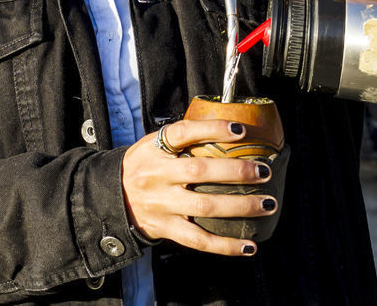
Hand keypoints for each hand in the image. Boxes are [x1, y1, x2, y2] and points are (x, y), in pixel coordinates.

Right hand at [122, 119, 275, 255]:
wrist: (110, 197)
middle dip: (236, 171)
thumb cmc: (142, 166)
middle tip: (264, 171)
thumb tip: (229, 129)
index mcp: (154, 149)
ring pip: (204, 207)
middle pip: (199, 171)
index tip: (241, 130)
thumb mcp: (152, 145)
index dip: (212, 129)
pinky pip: (198, 240)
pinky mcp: (165, 228)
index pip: (183, 132)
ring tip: (267, 204)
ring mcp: (161, 204)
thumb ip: (181, 138)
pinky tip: (248, 246)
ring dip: (240, 206)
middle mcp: (157, 175)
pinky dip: (225, 245)